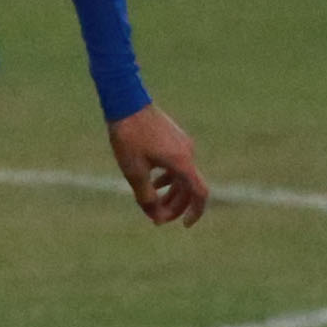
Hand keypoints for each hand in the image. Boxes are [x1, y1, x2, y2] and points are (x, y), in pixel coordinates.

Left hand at [107, 103, 208, 226]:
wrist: (127, 102)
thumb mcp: (133, 171)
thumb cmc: (128, 136)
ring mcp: (183, 144)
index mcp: (181, 162)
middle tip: (156, 218)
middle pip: (189, 188)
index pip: (199, 193)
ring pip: (183, 177)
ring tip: (152, 203)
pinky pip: (177, 165)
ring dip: (171, 193)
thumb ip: (145, 196)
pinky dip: (168, 178)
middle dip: (175, 206)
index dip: (195, 212)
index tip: (183, 225)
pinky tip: (153, 183)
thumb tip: (155, 216)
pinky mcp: (175, 139)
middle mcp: (188, 153)